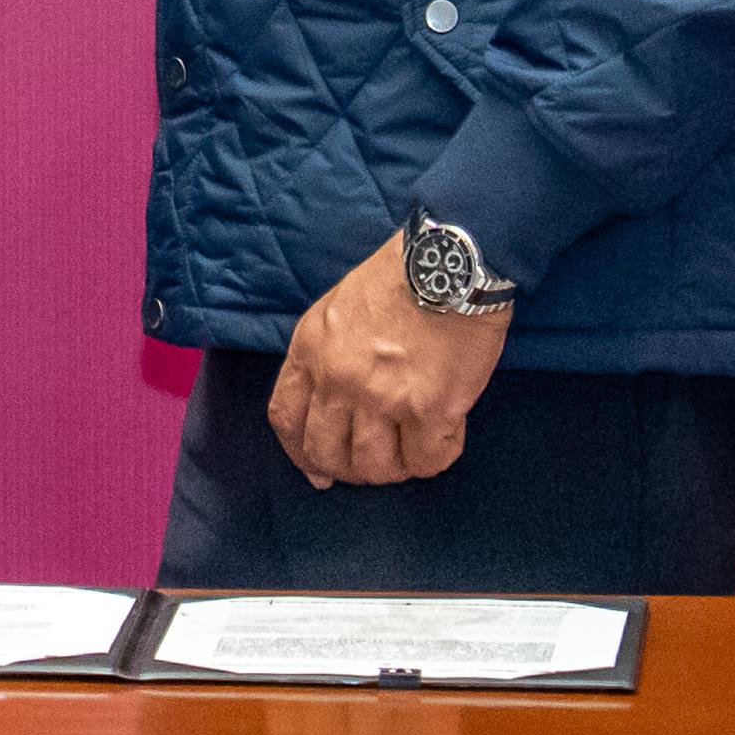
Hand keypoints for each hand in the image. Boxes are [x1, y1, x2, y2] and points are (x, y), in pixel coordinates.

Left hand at [264, 230, 510, 487]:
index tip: (318, 471)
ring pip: (376, 467)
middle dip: (349, 472)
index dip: (300, 453)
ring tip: (412, 452)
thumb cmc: (397, 280)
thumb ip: (325, 356)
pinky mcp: (430, 408)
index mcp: (310, 351)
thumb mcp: (335, 311)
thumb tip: (329, 405)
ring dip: (395, 469)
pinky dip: (436, 457)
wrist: (449, 262)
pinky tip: (444, 436)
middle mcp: (338, 380)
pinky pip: (427, 461)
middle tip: (375, 468)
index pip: (286, 419)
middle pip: (326, 453)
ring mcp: (382, 397)